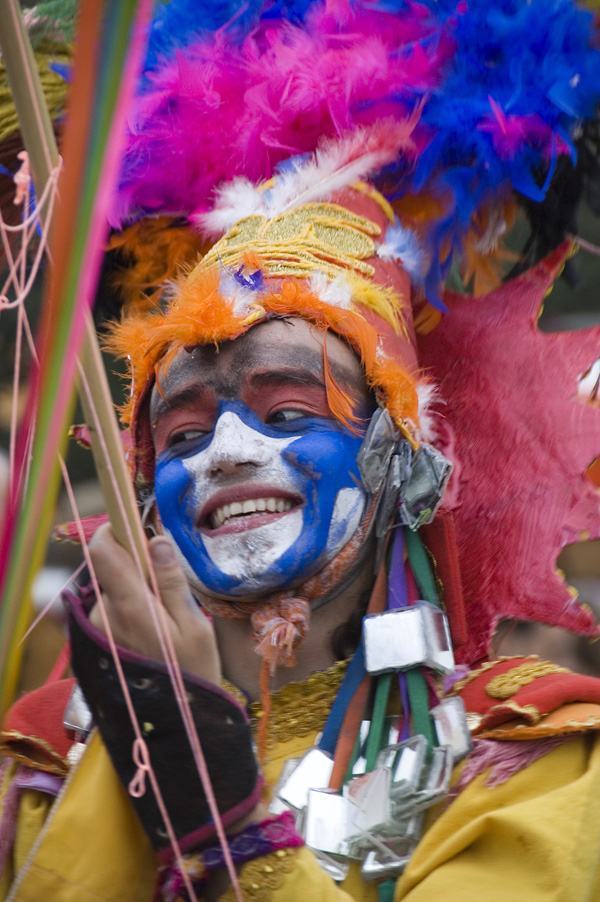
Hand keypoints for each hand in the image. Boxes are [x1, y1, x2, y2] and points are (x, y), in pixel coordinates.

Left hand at [88, 524, 220, 684]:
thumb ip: (172, 581)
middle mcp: (105, 615)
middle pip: (111, 568)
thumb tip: (156, 540)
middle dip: (137, 567)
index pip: (102, 550)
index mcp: (129, 606)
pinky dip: (130, 610)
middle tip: (170, 588)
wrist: (175, 724)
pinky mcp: (97, 642)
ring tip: (166, 619)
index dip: (114, 529)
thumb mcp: (194, 625)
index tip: (135, 526)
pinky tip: (153, 633)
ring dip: (136, 591)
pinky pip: (112, 610)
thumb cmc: (192, 674)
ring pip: (113, 589)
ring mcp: (98, 630)